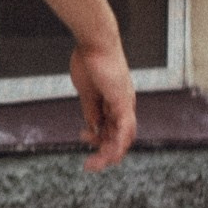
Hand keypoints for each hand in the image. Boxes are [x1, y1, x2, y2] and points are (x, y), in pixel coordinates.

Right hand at [71, 40, 136, 171]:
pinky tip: (109, 154)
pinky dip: (118, 143)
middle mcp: (123, 104)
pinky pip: (125, 128)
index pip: (112, 128)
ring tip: (93, 164)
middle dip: (104, 153)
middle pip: (119, 137)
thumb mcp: (87, 92)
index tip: (82, 136)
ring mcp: (125, 103)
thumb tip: (93, 127)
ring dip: (110, 154)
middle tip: (89, 165)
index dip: (99, 139)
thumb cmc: (88, 60)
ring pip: (123, 137)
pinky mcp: (123, 101)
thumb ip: (91, 110)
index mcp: (114, 101)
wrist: (93, 42)